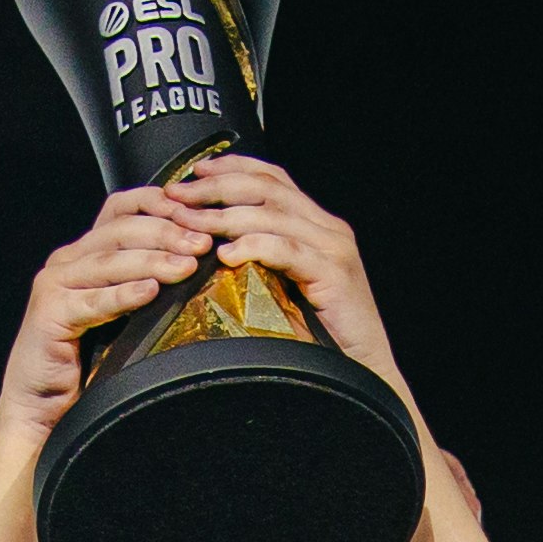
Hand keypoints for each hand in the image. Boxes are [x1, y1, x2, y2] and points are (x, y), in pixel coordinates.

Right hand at [0, 190, 210, 453]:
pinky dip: (124, 294)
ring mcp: (54, 285)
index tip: (198, 213)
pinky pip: (94, 301)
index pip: (121, 208)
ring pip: (111, 261)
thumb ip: (143, 283)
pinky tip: (151, 291)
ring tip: (188, 265)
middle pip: (121, 230)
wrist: (41, 408)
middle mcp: (66, 261)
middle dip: (167, 232)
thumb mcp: (121, 314)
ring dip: (154, 260)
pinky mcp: (49, 314)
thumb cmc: (87, 363)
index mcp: (84, 253)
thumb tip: (196, 263)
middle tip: (203, 243)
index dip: (159, 203)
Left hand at [172, 156, 413, 399]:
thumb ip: (262, 264)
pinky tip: (226, 253)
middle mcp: (327, 228)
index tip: (195, 172)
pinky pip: (287, 249)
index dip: (232, 168)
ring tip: (189, 223)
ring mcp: (333, 248)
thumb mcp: (286, 290)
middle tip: (178, 194)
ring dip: (223, 216)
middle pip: (267, 189)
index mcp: (316, 225)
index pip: (272, 179)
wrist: (365, 373)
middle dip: (217, 187)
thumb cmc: (323, 339)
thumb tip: (211, 251)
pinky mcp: (335, 273)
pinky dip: (254, 246)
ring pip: (272, 215)